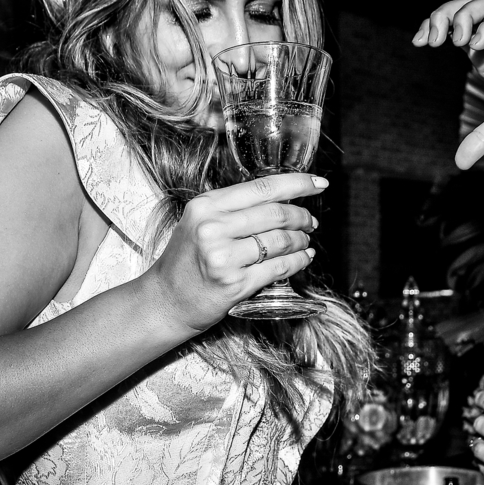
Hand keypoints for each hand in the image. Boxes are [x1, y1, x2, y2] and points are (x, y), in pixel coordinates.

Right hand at [144, 173, 324, 332]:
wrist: (164, 301)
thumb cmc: (185, 261)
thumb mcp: (199, 222)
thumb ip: (232, 208)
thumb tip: (280, 198)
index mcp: (206, 206)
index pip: (263, 187)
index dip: (298, 183)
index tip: (319, 183)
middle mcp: (213, 228)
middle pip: (276, 214)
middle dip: (302, 217)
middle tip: (311, 221)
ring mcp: (224, 258)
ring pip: (281, 241)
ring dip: (300, 240)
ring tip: (304, 240)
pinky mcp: (235, 284)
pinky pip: (279, 268)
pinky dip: (297, 261)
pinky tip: (303, 258)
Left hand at [412, 0, 483, 168]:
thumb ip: (482, 137)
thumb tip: (460, 163)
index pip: (454, 25)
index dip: (433, 26)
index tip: (418, 43)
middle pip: (464, 5)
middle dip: (442, 15)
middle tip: (431, 39)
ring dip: (464, 15)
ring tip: (456, 40)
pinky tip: (476, 47)